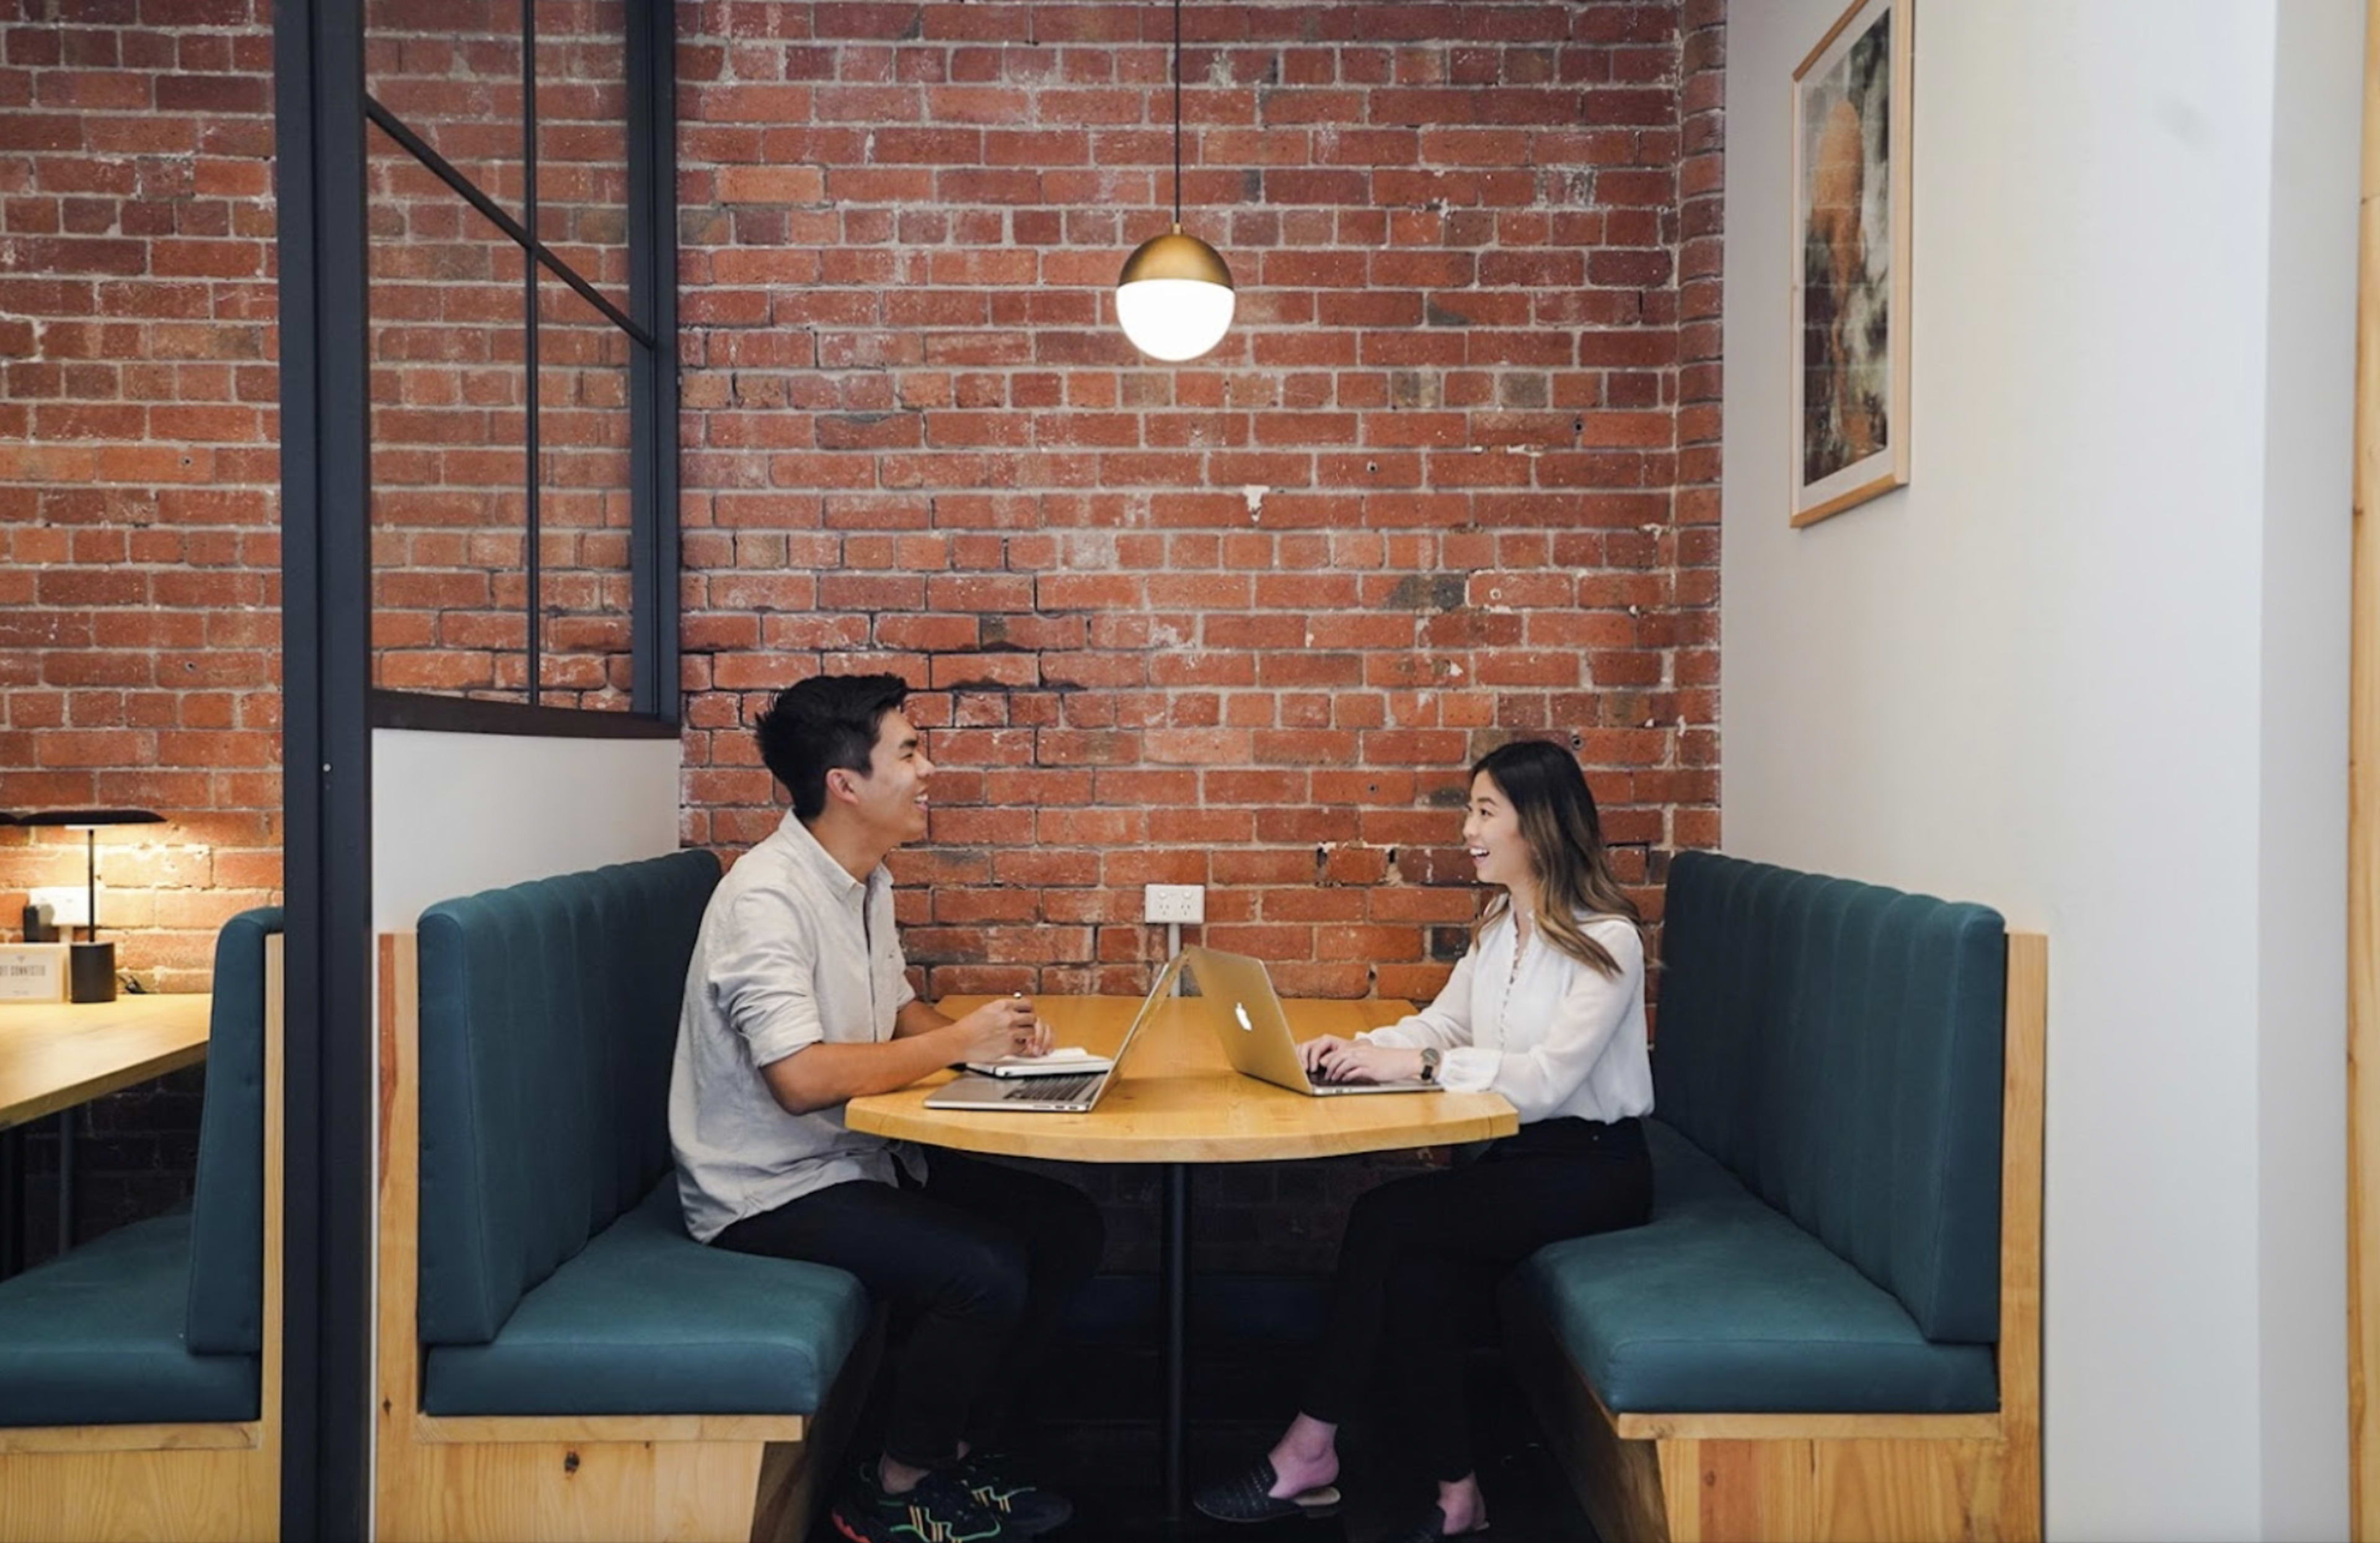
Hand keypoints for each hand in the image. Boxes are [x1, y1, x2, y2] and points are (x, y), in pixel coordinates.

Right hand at [950, 996, 1040, 1063]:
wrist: (958, 1041)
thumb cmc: (968, 1027)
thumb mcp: (986, 1010)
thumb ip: (1002, 1009)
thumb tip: (1014, 1009)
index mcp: (1002, 1005)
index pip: (1028, 1003)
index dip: (1028, 1010)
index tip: (1026, 1014)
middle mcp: (1009, 1017)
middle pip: (1033, 1017)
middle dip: (1029, 1023)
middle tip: (1024, 1027)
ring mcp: (1010, 1032)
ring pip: (1031, 1032)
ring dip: (1026, 1035)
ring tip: (1018, 1037)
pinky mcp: (1009, 1047)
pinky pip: (1023, 1046)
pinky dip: (1019, 1047)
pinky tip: (1011, 1045)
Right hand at [1299, 1035, 1354, 1074]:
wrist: (1352, 1052)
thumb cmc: (1348, 1053)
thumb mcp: (1343, 1053)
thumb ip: (1333, 1057)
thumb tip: (1321, 1062)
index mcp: (1326, 1040)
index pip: (1316, 1048)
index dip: (1313, 1059)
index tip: (1313, 1069)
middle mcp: (1318, 1042)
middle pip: (1305, 1047)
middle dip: (1303, 1058)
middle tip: (1304, 1069)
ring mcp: (1313, 1046)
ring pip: (1301, 1048)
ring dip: (1298, 1058)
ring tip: (1299, 1068)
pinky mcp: (1310, 1053)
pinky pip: (1300, 1052)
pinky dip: (1297, 1058)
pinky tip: (1297, 1066)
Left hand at [1306, 1038, 1425, 1084]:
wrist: (1404, 1060)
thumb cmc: (1390, 1060)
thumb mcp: (1372, 1058)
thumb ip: (1359, 1061)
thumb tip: (1347, 1070)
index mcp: (1360, 1048)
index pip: (1340, 1051)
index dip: (1330, 1058)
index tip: (1325, 1066)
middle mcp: (1361, 1052)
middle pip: (1338, 1056)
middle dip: (1330, 1066)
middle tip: (1326, 1074)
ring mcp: (1365, 1060)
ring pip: (1344, 1063)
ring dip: (1336, 1071)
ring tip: (1332, 1078)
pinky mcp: (1370, 1069)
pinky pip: (1354, 1072)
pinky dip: (1347, 1076)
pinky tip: (1344, 1080)